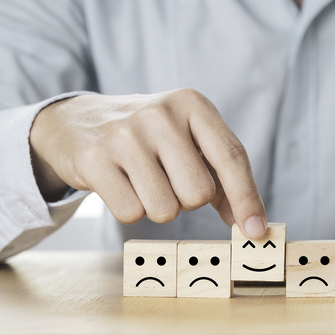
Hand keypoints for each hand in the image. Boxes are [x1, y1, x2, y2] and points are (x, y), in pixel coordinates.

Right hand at [29, 89, 266, 238]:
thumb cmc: (148, 137)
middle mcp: (161, 114)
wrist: (78, 122)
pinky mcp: (94, 159)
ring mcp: (125, 135)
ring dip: (158, 207)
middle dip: (187, 200)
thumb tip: (251, 224)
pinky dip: (130, 209)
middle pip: (199, 193)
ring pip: (165, 210)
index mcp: (192, 104)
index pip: (231, 156)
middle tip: (168, 180)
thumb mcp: (188, 141)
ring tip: (142, 180)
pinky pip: (131, 214)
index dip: (247, 198)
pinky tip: (119, 184)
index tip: (255, 231)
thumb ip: (222, 179)